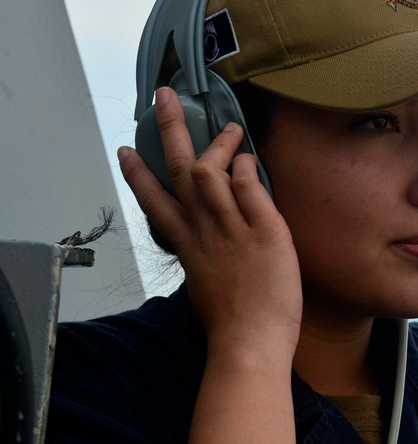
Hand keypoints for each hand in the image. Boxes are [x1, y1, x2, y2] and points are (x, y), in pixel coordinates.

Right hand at [119, 87, 301, 362]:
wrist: (249, 346)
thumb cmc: (233, 326)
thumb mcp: (207, 286)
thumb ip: (207, 258)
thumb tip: (212, 243)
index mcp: (188, 248)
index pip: (157, 203)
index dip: (140, 175)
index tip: (127, 149)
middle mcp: (205, 233)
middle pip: (180, 172)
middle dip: (169, 131)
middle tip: (164, 96)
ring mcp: (233, 231)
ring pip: (212, 174)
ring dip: (218, 144)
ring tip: (228, 126)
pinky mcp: (265, 234)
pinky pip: (249, 191)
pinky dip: (246, 171)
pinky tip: (249, 159)